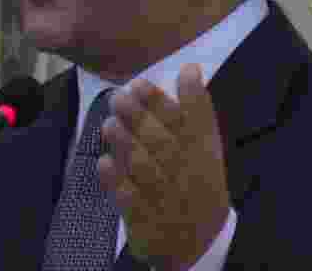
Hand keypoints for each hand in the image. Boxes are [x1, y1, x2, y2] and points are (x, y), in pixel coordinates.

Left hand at [98, 63, 230, 270]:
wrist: (198, 243)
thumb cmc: (197, 183)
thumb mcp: (207, 149)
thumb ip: (197, 111)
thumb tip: (190, 68)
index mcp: (204, 155)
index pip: (189, 122)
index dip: (163, 101)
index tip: (141, 83)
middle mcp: (187, 175)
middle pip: (162, 143)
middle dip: (139, 117)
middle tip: (119, 97)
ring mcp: (166, 198)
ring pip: (144, 168)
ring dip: (125, 143)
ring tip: (109, 123)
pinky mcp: (145, 220)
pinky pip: (128, 198)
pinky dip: (115, 179)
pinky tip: (104, 161)